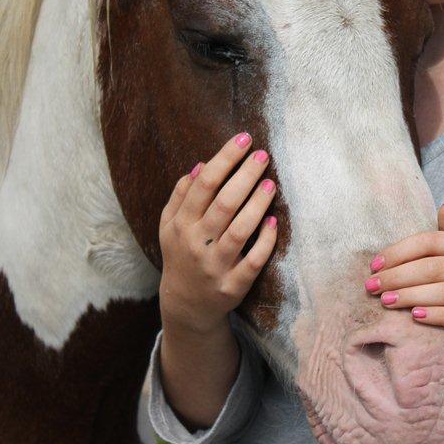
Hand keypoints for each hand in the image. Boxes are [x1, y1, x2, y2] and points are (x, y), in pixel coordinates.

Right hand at [158, 133, 277, 335]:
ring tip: (271, 183)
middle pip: (224, 204)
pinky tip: (273, 223)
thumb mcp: (170, 225)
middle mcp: (196, 244)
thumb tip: (201, 165)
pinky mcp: (233, 286)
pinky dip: (264, 242)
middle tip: (264, 155)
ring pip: (239, 231)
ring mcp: (215, 266)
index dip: (225, 159)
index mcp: (181, 224)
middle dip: (245, 176)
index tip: (244, 139)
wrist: (185, 305)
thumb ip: (181, 196)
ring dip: (257, 205)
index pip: (204, 184)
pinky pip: (252, 262)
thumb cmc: (181, 253)